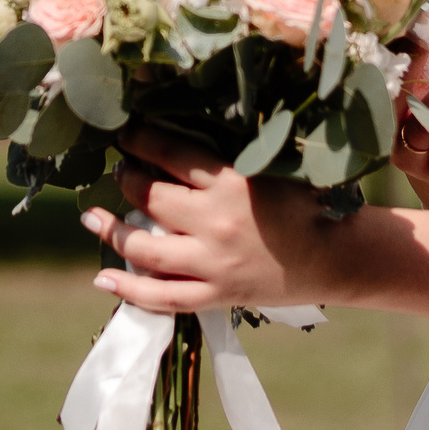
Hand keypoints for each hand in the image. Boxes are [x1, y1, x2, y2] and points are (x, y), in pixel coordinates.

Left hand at [79, 127, 340, 313]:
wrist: (336, 257)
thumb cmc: (305, 205)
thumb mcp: (267, 169)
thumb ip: (223, 160)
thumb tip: (173, 141)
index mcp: (233, 183)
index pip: (171, 154)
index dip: (141, 140)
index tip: (124, 132)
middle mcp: (217, 223)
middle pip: (151, 198)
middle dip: (127, 180)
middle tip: (118, 171)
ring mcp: (213, 264)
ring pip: (145, 249)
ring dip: (113, 230)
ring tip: (92, 216)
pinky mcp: (216, 295)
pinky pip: (162, 297)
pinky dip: (128, 290)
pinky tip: (101, 277)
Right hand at [391, 39, 428, 214]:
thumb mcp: (424, 91)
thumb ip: (426, 61)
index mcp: (381, 107)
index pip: (380, 75)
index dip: (394, 47)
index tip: (414, 20)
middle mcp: (389, 132)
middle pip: (399, 97)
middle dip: (420, 60)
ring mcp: (413, 156)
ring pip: (424, 125)